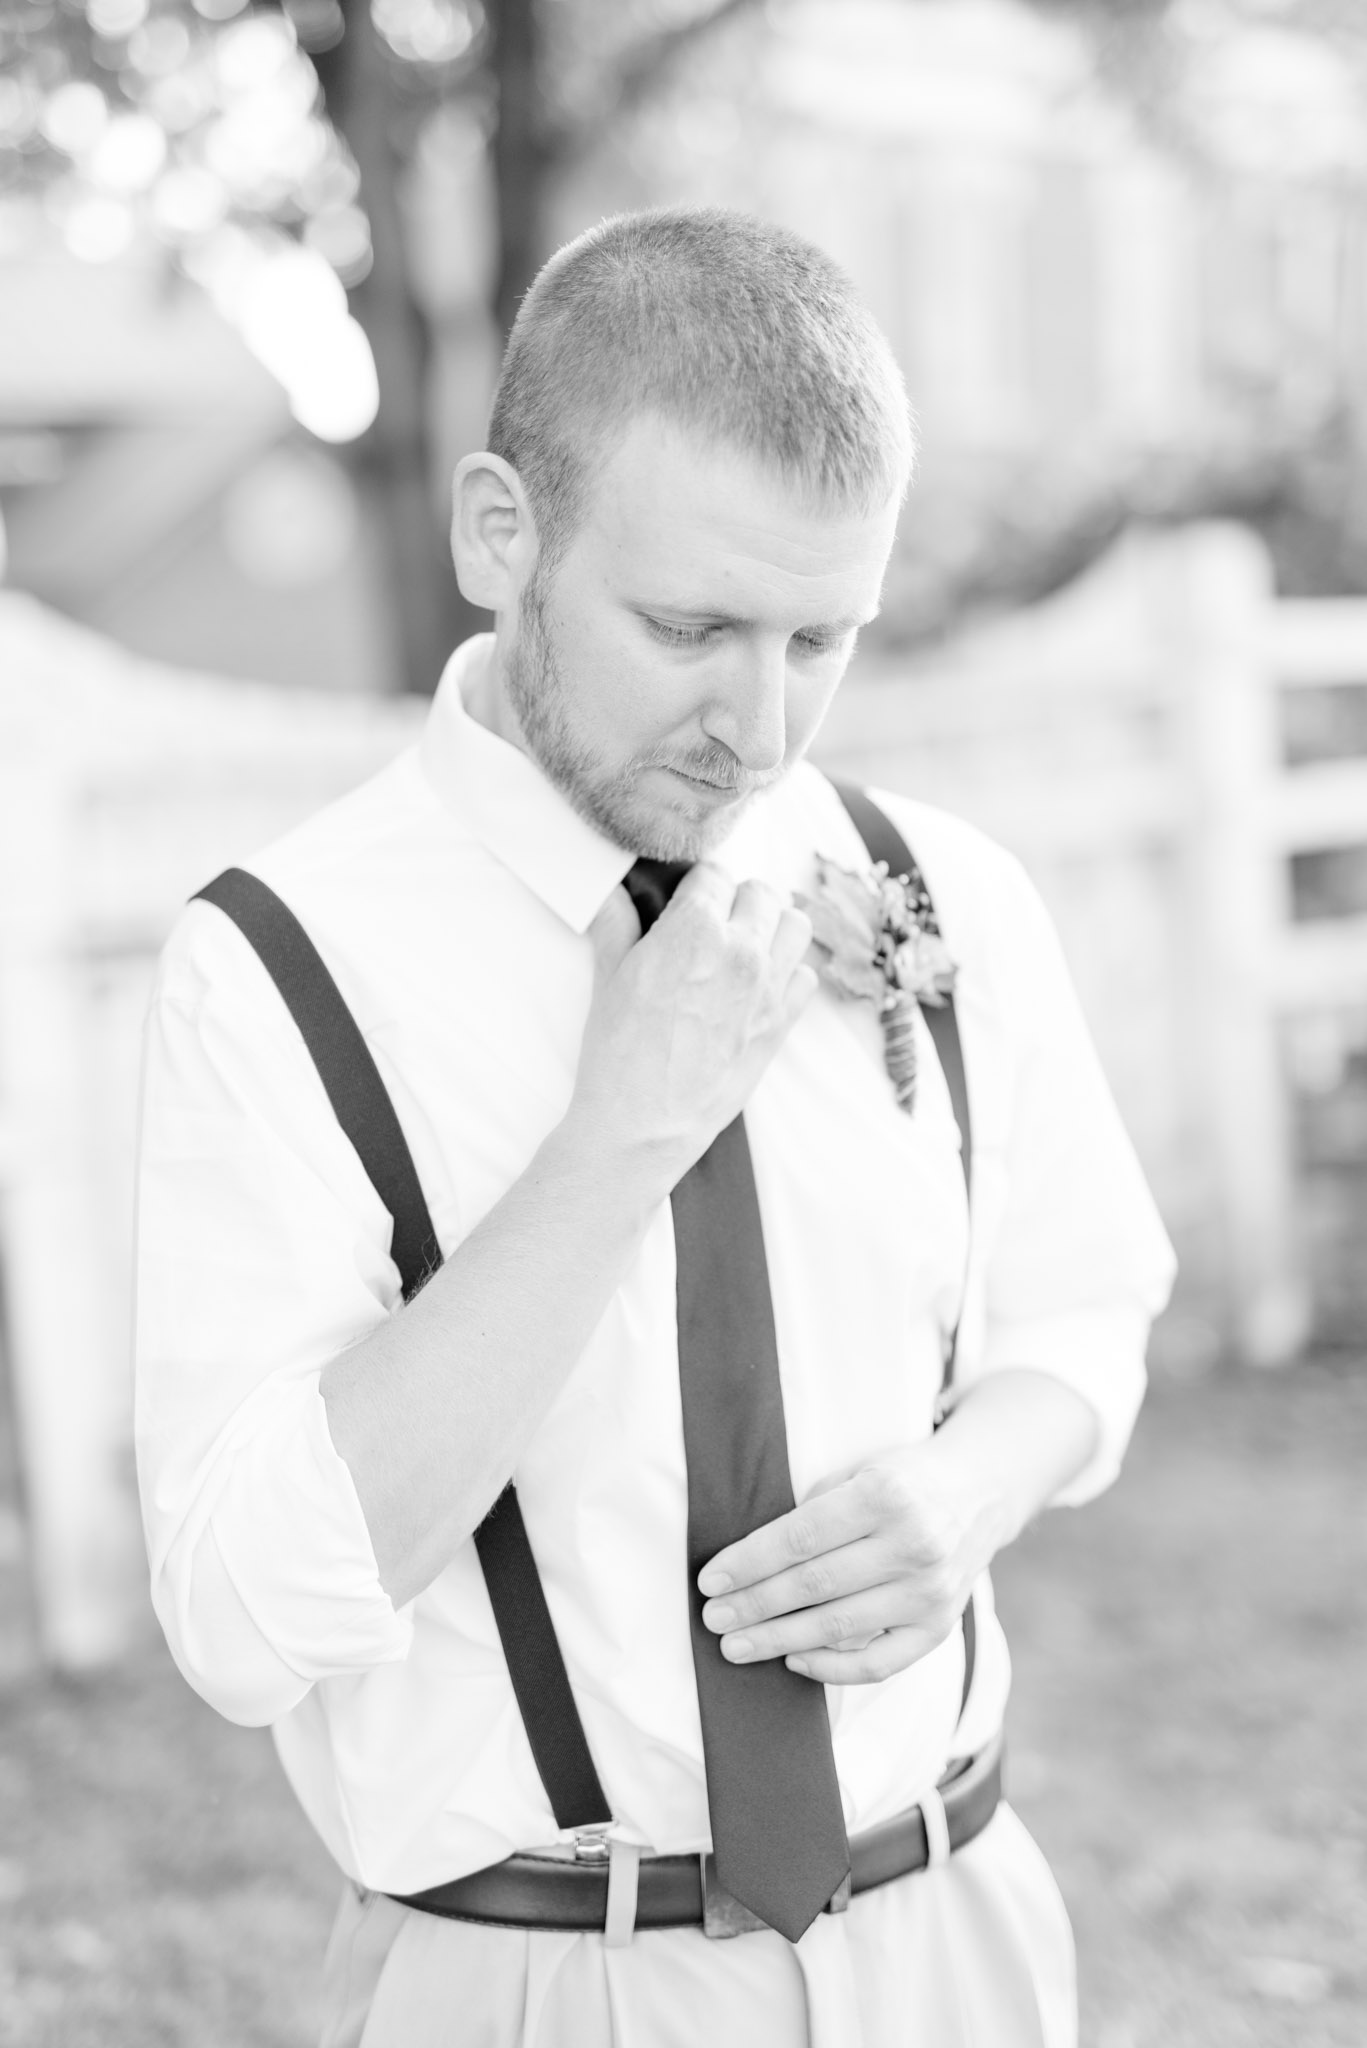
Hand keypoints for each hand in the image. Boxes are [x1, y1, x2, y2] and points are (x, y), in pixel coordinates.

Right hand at [569, 865, 815, 1181]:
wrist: (644, 1124)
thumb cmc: (619, 1055)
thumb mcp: (608, 979)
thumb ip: (615, 924)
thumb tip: (610, 893)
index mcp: (695, 929)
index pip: (714, 874)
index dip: (697, 886)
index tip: (686, 902)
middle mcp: (742, 950)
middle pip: (761, 892)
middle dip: (737, 900)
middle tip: (714, 924)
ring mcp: (769, 987)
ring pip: (796, 925)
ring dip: (772, 927)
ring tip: (744, 945)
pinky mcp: (782, 1023)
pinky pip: (806, 976)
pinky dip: (788, 972)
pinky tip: (759, 985)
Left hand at [696, 1435, 1009, 1685]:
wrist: (980, 1493)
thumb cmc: (903, 1479)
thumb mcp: (859, 1471)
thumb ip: (815, 1510)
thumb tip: (751, 1560)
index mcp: (885, 1495)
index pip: (801, 1537)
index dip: (750, 1562)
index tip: (711, 1580)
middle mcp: (913, 1545)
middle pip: (814, 1586)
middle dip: (754, 1605)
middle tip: (713, 1618)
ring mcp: (930, 1592)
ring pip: (839, 1627)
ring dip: (778, 1640)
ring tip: (736, 1646)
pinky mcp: (940, 1627)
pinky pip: (879, 1663)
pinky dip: (831, 1668)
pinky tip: (793, 1660)